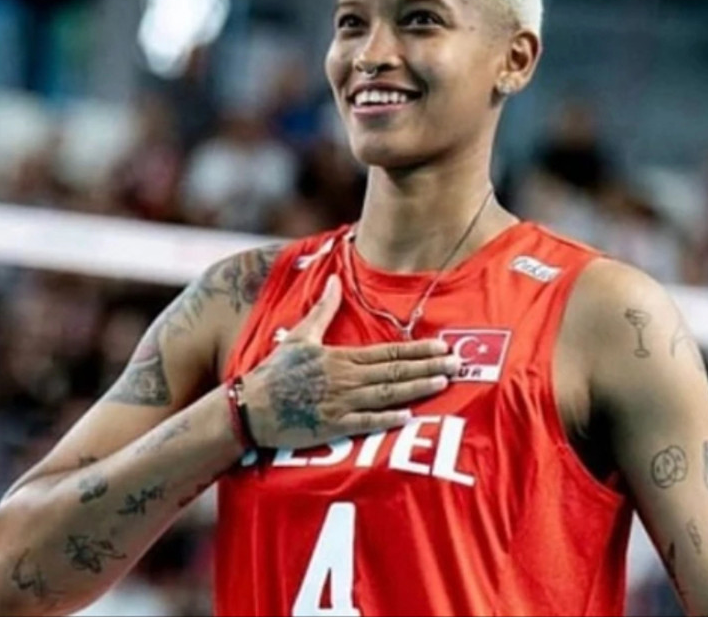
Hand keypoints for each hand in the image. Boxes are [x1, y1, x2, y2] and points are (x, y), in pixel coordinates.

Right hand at [241, 274, 457, 449]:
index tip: (443, 347)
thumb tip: (334, 280)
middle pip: (395, 371)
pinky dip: (386, 419)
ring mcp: (340, 403)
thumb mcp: (300, 336)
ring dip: (416, 388)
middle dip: (428, 366)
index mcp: (341, 357)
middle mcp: (346, 379)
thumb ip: (323, 310)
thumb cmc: (276, 372)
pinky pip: (364, 423)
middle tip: (457, 364)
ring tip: (442, 383)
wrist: (250, 407)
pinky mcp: (332, 427)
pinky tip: (408, 415)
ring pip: (386, 394)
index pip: (389, 351)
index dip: (418, 349)